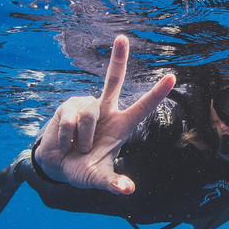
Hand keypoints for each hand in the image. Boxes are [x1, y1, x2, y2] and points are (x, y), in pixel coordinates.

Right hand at [33, 35, 174, 192]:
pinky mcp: (67, 107)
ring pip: (88, 115)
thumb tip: (126, 190)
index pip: (143, 108)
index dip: (157, 93)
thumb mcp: (98, 179)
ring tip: (78, 149)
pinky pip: (70, 119)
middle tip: (121, 38)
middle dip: (117, 59)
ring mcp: (86, 106)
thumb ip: (112, 183)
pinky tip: (65, 142)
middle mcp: (106, 111)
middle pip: (112, 80)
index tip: (172, 77)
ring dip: (81, 139)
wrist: (56, 167)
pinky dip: (67, 137)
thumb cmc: (83, 171)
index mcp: (121, 126)